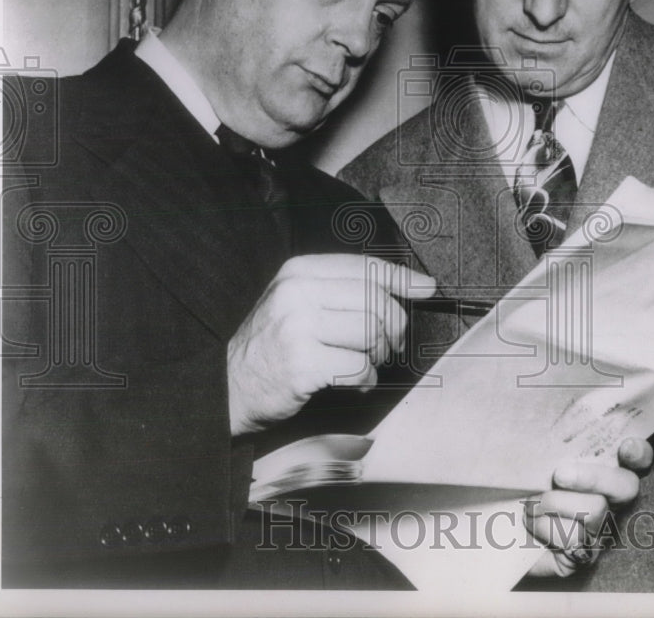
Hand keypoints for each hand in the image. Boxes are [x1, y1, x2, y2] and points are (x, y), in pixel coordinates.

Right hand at [227, 254, 434, 434]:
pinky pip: (359, 367)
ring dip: (378, 356)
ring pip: (371, 334)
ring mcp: (297, 327)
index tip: (427, 289)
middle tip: (387, 347)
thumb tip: (415, 284)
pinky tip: (352, 382)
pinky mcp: (302, 364)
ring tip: (365, 365)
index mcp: (299, 271)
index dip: (402, 279)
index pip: (365, 267)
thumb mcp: (299, 302)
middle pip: (376, 301)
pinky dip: (365, 379)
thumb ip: (346, 290)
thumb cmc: (272, 345)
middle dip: (393, 329)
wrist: (226, 385)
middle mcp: (297, 293)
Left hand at [525, 437, 652, 576]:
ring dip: (553, 503)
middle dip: (592, 476)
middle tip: (560, 474)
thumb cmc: (518, 485)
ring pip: (594, 511)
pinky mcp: (583, 556)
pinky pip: (573, 539)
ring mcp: (599, 530)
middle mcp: (609, 500)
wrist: (495, 526)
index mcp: (601, 469)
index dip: (639, 453)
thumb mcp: (536, 459)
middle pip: (625, 486)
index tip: (625, 447)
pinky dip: (544, 527)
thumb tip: (550, 424)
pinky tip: (529, 525)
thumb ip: (553, 445)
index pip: (637, 458)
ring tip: (529, 504)